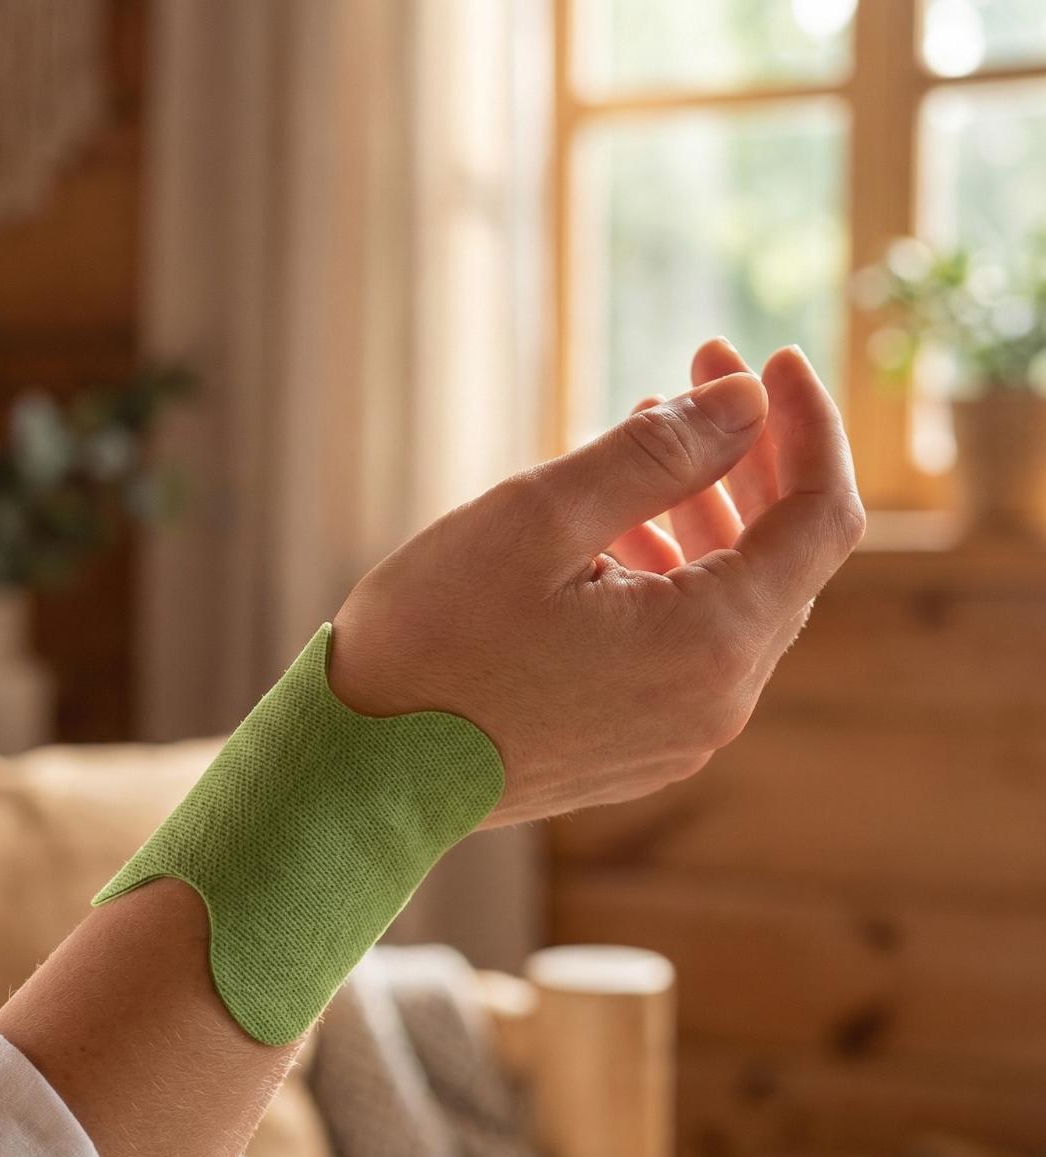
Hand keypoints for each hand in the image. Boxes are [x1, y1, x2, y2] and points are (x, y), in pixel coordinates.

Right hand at [329, 341, 863, 825]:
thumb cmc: (430, 644)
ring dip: (703, 517)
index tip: (765, 358)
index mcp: (709, 644)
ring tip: (644, 442)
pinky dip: (672, 580)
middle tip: (696, 373)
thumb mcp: (536, 520)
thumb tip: (747, 401)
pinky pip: (686, 652)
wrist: (357, 776)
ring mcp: (675, 739)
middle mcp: (713, 704)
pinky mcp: (634, 755)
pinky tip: (615, 537)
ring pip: (731, 607)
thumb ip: (658, 454)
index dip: (809, 427)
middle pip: (783, 562)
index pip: (822, 518)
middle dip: (749, 458)